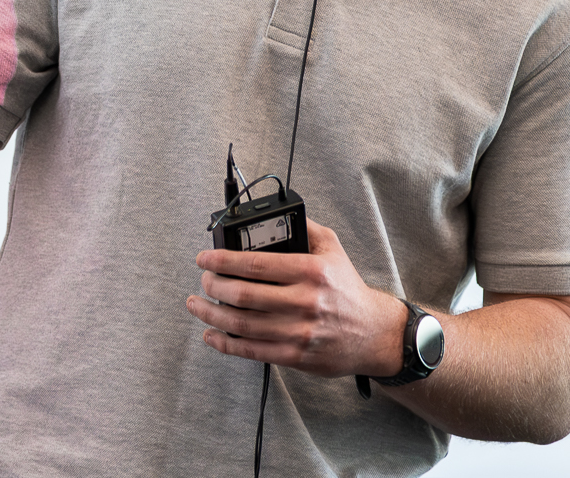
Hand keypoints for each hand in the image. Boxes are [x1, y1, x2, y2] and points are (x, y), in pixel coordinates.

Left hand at [186, 219, 406, 375]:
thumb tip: (276, 214)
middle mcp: (304, 301)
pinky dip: (226, 344)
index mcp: (310, 271)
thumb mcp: (332, 249)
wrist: (373, 333)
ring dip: (211, 314)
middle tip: (204, 280)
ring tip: (197, 304)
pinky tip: (212, 335)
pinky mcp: (295, 355)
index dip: (222, 261)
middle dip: (213, 286)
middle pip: (243, 294)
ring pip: (242, 324)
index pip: (255, 264)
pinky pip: (252, 351)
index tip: (205, 259)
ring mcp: (299, 331)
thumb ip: (304, 228)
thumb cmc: (348, 290)